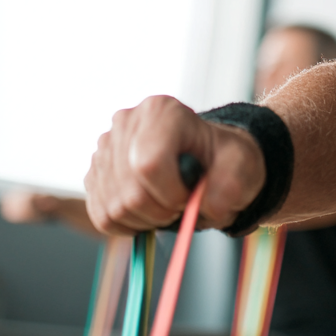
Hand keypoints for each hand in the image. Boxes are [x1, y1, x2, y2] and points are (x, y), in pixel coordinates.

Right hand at [84, 96, 265, 234]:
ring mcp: (105, 148)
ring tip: (168, 204)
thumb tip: (207, 208)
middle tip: (181, 204)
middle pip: (129, 192)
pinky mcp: (94, 174)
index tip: (189, 197)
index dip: (171, 194)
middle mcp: (126, 123)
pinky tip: (150, 210)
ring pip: (114, 209)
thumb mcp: (241, 165)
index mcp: (162, 111)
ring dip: (146, 220)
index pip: (149, 164)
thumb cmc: (224, 158)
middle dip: (160, 211)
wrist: (209, 158)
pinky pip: (102, 217)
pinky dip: (130, 224)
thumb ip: (231, 186)